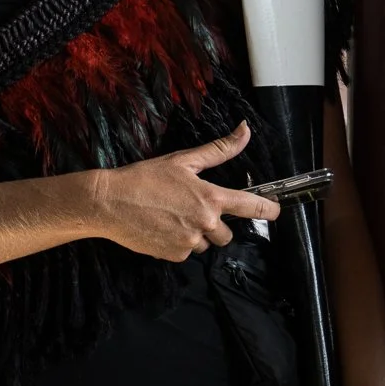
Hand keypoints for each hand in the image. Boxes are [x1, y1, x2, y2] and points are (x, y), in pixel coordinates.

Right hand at [88, 123, 279, 261]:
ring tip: (173, 218)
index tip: (276, 211)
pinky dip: (178, 244)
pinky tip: (162, 228)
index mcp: (212, 198)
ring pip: (206, 244)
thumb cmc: (145, 178)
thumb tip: (245, 130)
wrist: (108, 202)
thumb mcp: (184, 160)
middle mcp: (205, 223)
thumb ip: (219, 150)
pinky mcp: (174, 255)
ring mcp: (189, 242)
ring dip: (196, 235)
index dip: (269, 210)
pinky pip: (186, 253)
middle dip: (215, 224)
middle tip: (192, 210)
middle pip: (227, 233)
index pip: (253, 207)